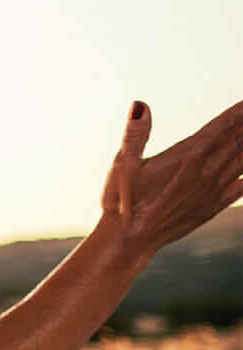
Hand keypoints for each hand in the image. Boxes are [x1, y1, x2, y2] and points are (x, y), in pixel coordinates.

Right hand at [101, 98, 242, 256]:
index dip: (238, 112)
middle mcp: (206, 172)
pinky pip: (241, 187)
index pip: (222, 127)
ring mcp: (212, 191)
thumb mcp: (122, 165)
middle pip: (238, 141)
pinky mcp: (211, 207)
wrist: (129, 242)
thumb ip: (135, 134)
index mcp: (187, 157)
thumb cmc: (122, 202)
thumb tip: (140, 105)